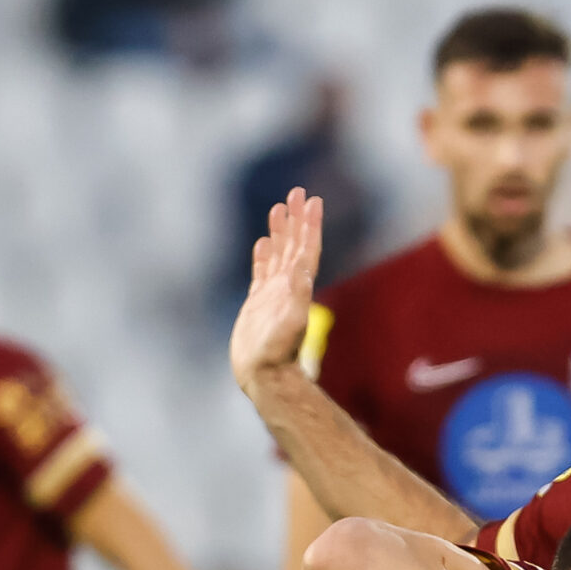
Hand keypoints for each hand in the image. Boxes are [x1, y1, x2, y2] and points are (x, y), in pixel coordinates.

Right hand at [230, 188, 322, 400]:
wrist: (264, 376)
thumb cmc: (276, 354)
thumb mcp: (289, 323)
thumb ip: (296, 295)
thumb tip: (302, 267)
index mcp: (297, 288)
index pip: (306, 249)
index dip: (310, 226)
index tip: (313, 201)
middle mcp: (288, 287)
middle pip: (294, 246)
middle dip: (296, 219)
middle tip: (297, 192)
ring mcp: (273, 294)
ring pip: (278, 254)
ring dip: (281, 232)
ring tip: (280, 208)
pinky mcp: (258, 303)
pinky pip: (262, 271)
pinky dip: (264, 255)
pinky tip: (263, 242)